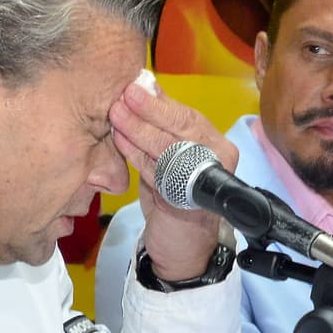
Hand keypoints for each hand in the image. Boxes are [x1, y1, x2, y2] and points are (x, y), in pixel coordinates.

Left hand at [109, 80, 238, 281]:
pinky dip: (136, 155)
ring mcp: (205, 181)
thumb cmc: (174, 197)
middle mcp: (217, 160)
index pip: (188, 116)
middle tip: (123, 97)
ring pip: (169, 148)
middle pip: (184, 129)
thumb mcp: (169, 157)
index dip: (160, 101)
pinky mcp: (188, 201)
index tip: (134, 84)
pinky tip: (120, 141)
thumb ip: (161, 127)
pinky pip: (158, 172)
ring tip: (115, 116)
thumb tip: (145, 86)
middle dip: (150, 111)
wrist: (182, 247)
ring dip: (138, 130)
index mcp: (216, 144)